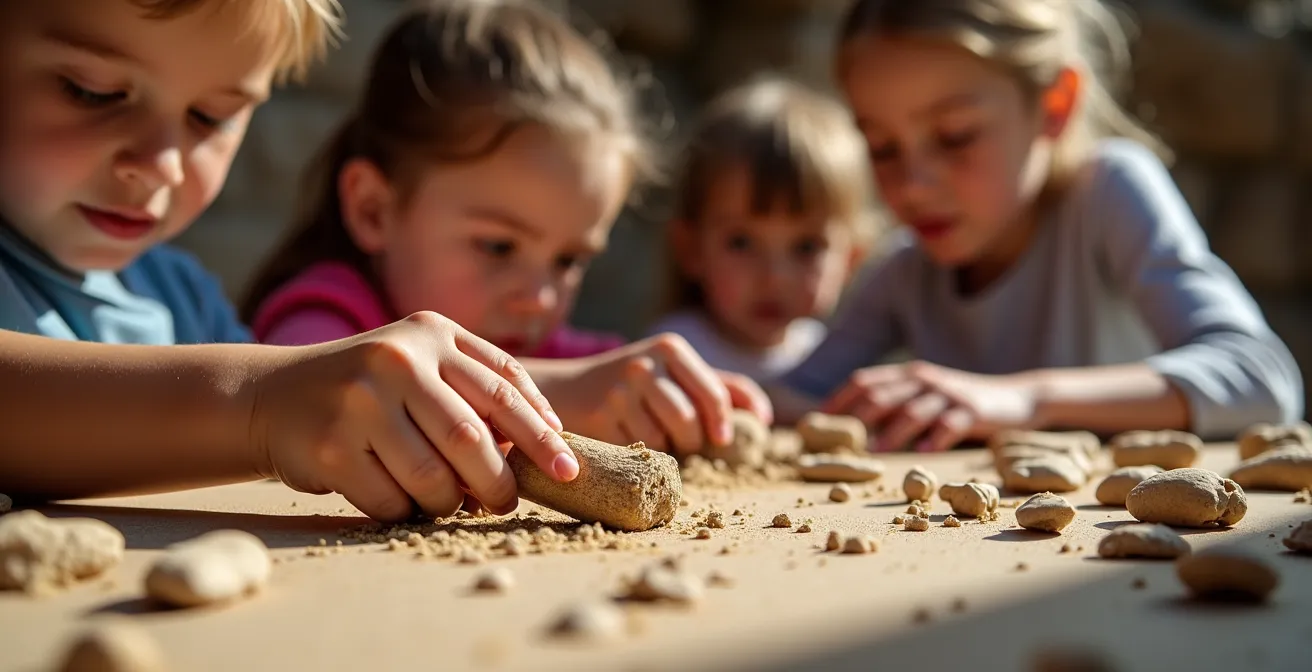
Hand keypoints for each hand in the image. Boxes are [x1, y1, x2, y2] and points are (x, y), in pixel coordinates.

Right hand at [247, 312, 576, 522]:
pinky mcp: (331, 446)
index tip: (569, 468)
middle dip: (499, 481)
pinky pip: (391, 500)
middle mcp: (396, 360)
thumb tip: (544, 442)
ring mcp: (360, 401)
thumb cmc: (371, 389)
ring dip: (449, 502)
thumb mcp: (424, 364)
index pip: (503, 387)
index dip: (542, 433)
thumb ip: (479, 391)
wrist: (273, 396)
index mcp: (431, 334)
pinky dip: (405, 510)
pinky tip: (398, 498)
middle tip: (506, 502)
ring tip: (448, 501)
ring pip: (434, 477)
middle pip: (472, 438)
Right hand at [541, 334, 772, 454]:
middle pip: (689, 421)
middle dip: (692, 440)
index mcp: (670, 348)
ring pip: (663, 440)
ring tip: (652, 435)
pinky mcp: (600, 416)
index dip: (723, 422)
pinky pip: (637, 450)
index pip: (713, 393)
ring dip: (665, 449)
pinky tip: (628, 439)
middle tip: (683, 441)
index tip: (723, 439)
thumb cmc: (637, 385)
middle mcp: (644, 364)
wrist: (569, 391)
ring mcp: (619, 390)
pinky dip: (640, 454)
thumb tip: (764, 417)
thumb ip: (720, 387)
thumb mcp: (676, 374)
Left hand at [823, 361, 1039, 451]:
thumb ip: (895, 405)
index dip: (840, 399)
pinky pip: (949, 424)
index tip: (819, 420)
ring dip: (892, 433)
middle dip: (859, 418)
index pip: (865, 380)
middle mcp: (925, 379)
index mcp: (909, 374)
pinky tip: (922, 453)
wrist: (1017, 398)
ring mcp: (949, 394)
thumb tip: (857, 428)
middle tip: (843, 443)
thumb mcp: (925, 397)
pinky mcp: (972, 411)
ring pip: (913, 410)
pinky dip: (934, 438)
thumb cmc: (960, 403)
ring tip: (876, 452)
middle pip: (883, 394)